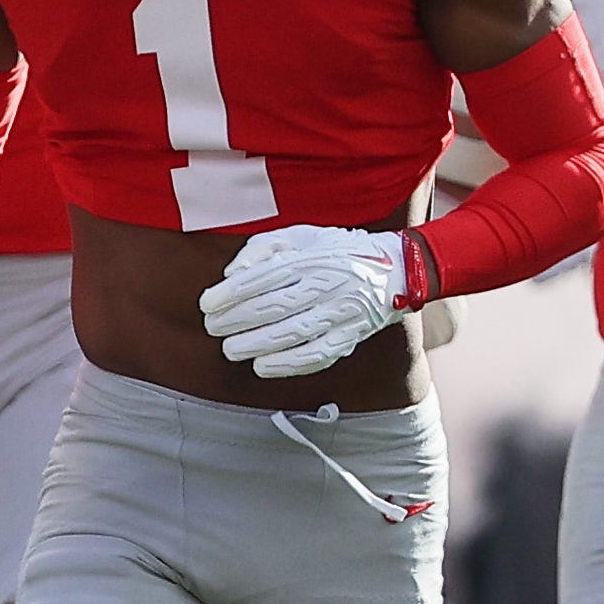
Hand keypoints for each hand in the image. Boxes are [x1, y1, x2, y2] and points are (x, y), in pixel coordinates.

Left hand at [199, 224, 409, 379]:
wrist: (395, 270)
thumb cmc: (338, 251)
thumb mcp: (302, 236)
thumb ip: (264, 248)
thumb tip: (232, 273)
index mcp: (312, 257)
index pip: (263, 278)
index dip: (230, 293)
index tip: (207, 303)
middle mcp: (328, 284)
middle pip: (274, 307)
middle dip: (236, 321)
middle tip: (213, 328)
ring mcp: (341, 312)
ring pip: (292, 334)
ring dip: (255, 345)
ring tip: (231, 350)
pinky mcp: (350, 336)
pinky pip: (317, 355)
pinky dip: (287, 364)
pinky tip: (262, 367)